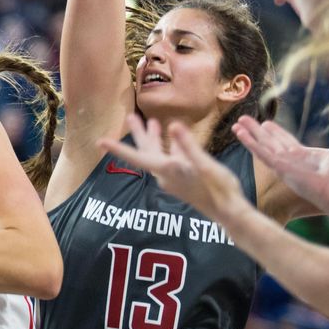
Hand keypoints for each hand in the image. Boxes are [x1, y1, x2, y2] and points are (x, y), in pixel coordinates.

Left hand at [99, 115, 250, 220]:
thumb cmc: (219, 188)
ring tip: (152, 121)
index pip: (137, 157)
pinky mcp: (182, 179)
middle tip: (131, 116)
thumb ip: (188, 145)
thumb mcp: (204, 164)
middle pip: (146, 152)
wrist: (228, 211)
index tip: (100, 141)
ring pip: (158, 154)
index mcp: (167, 170)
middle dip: (139, 134)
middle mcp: (165, 175)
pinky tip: (173, 139)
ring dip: (154, 138)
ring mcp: (173, 178)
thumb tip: (174, 125)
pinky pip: (169, 159)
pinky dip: (168, 146)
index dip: (118, 148)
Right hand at [233, 116, 328, 210]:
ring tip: (236, 124)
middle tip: (243, 119)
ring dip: (249, 135)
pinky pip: (262, 154)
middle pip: (270, 142)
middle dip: (256, 131)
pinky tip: (240, 134)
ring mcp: (285, 166)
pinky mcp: (281, 170)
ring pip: (262, 146)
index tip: (266, 123)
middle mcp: (292, 162)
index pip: (286, 142)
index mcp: (306, 158)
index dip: (275, 131)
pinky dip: (251, 143)